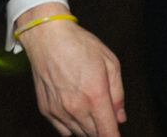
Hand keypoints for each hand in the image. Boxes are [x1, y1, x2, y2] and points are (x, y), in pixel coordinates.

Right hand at [16, 4, 125, 135]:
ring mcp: (59, 111)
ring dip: (89, 129)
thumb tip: (120, 117)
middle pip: (93, 134)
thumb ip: (118, 94)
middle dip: (103, 130)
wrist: (48, 39)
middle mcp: (76, 108)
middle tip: (108, 119)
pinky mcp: (46, 110)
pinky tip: (78, 115)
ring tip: (94, 113)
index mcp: (95, 96)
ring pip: (78, 133)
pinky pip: (62, 130)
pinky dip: (72, 128)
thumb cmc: (81, 46)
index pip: (107, 131)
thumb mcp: (111, 63)